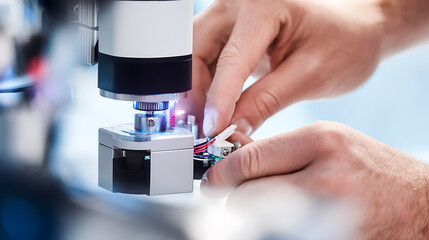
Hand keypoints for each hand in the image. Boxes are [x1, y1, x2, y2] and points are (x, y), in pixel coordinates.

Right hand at [178, 0, 383, 137]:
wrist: (354, 30)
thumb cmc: (344, 44)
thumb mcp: (310, 75)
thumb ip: (267, 101)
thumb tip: (232, 128)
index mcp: (266, 5)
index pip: (232, 57)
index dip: (219, 97)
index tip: (212, 129)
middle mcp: (240, 2)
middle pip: (197, 49)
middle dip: (197, 91)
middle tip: (207, 127)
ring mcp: (232, 13)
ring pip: (195, 53)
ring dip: (198, 89)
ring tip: (213, 121)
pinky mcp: (231, 28)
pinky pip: (205, 56)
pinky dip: (207, 83)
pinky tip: (218, 106)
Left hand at [201, 121, 428, 238]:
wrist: (418, 203)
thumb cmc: (371, 169)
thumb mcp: (328, 142)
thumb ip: (279, 148)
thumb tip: (232, 152)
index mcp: (321, 142)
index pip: (249, 159)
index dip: (222, 171)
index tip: (213, 178)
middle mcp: (324, 177)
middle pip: (246, 193)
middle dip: (237, 194)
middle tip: (242, 193)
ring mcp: (329, 215)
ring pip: (258, 219)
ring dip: (254, 214)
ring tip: (273, 206)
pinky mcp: (331, 239)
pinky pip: (280, 234)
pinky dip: (275, 229)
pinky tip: (290, 220)